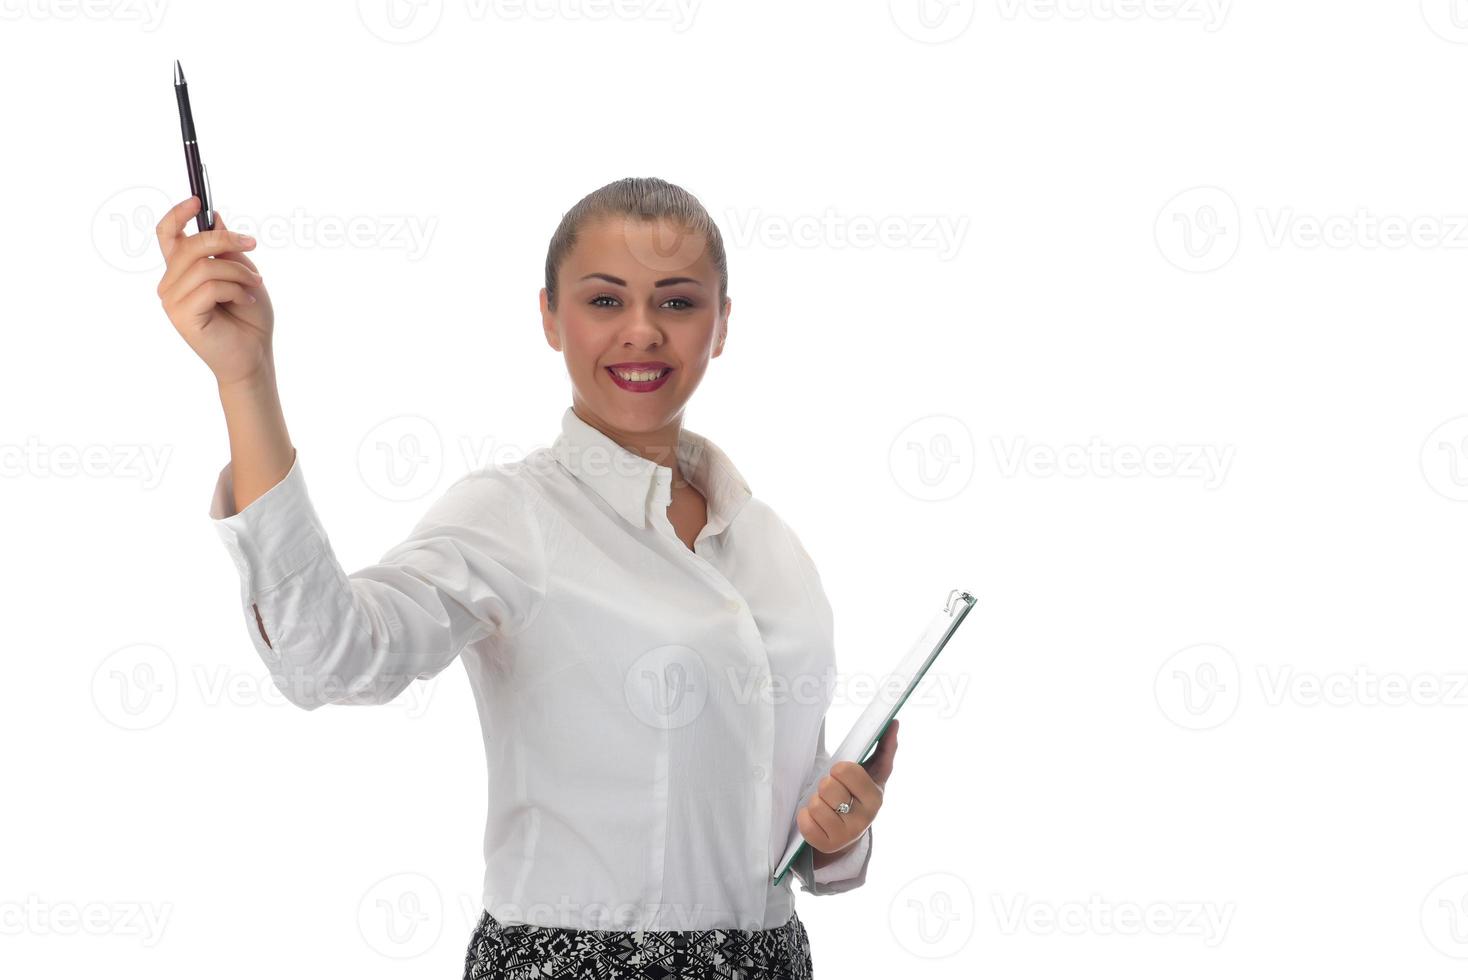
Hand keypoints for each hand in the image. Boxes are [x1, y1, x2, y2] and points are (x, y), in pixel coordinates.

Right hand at [155, 196, 275, 386]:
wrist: (254, 355)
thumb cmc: (249, 317)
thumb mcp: (244, 273)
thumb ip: (226, 248)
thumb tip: (214, 218)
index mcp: (182, 271)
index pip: (167, 235)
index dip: (178, 214)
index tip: (198, 200)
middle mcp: (171, 283)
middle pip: (189, 245)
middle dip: (224, 239)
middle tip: (252, 243)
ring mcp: (172, 300)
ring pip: (204, 266)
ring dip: (238, 272)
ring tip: (255, 284)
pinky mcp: (181, 316)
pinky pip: (210, 286)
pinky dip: (235, 289)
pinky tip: (246, 301)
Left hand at [796, 719, 897, 855]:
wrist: (847, 830)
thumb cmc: (857, 794)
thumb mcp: (872, 773)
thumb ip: (884, 748)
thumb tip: (894, 723)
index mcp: (875, 797)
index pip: (845, 770)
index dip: (839, 769)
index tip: (843, 775)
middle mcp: (864, 820)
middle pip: (827, 787)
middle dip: (826, 785)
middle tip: (834, 792)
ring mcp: (846, 835)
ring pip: (815, 805)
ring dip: (815, 801)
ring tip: (826, 806)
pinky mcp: (827, 845)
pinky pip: (805, 822)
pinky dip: (805, 817)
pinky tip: (817, 820)